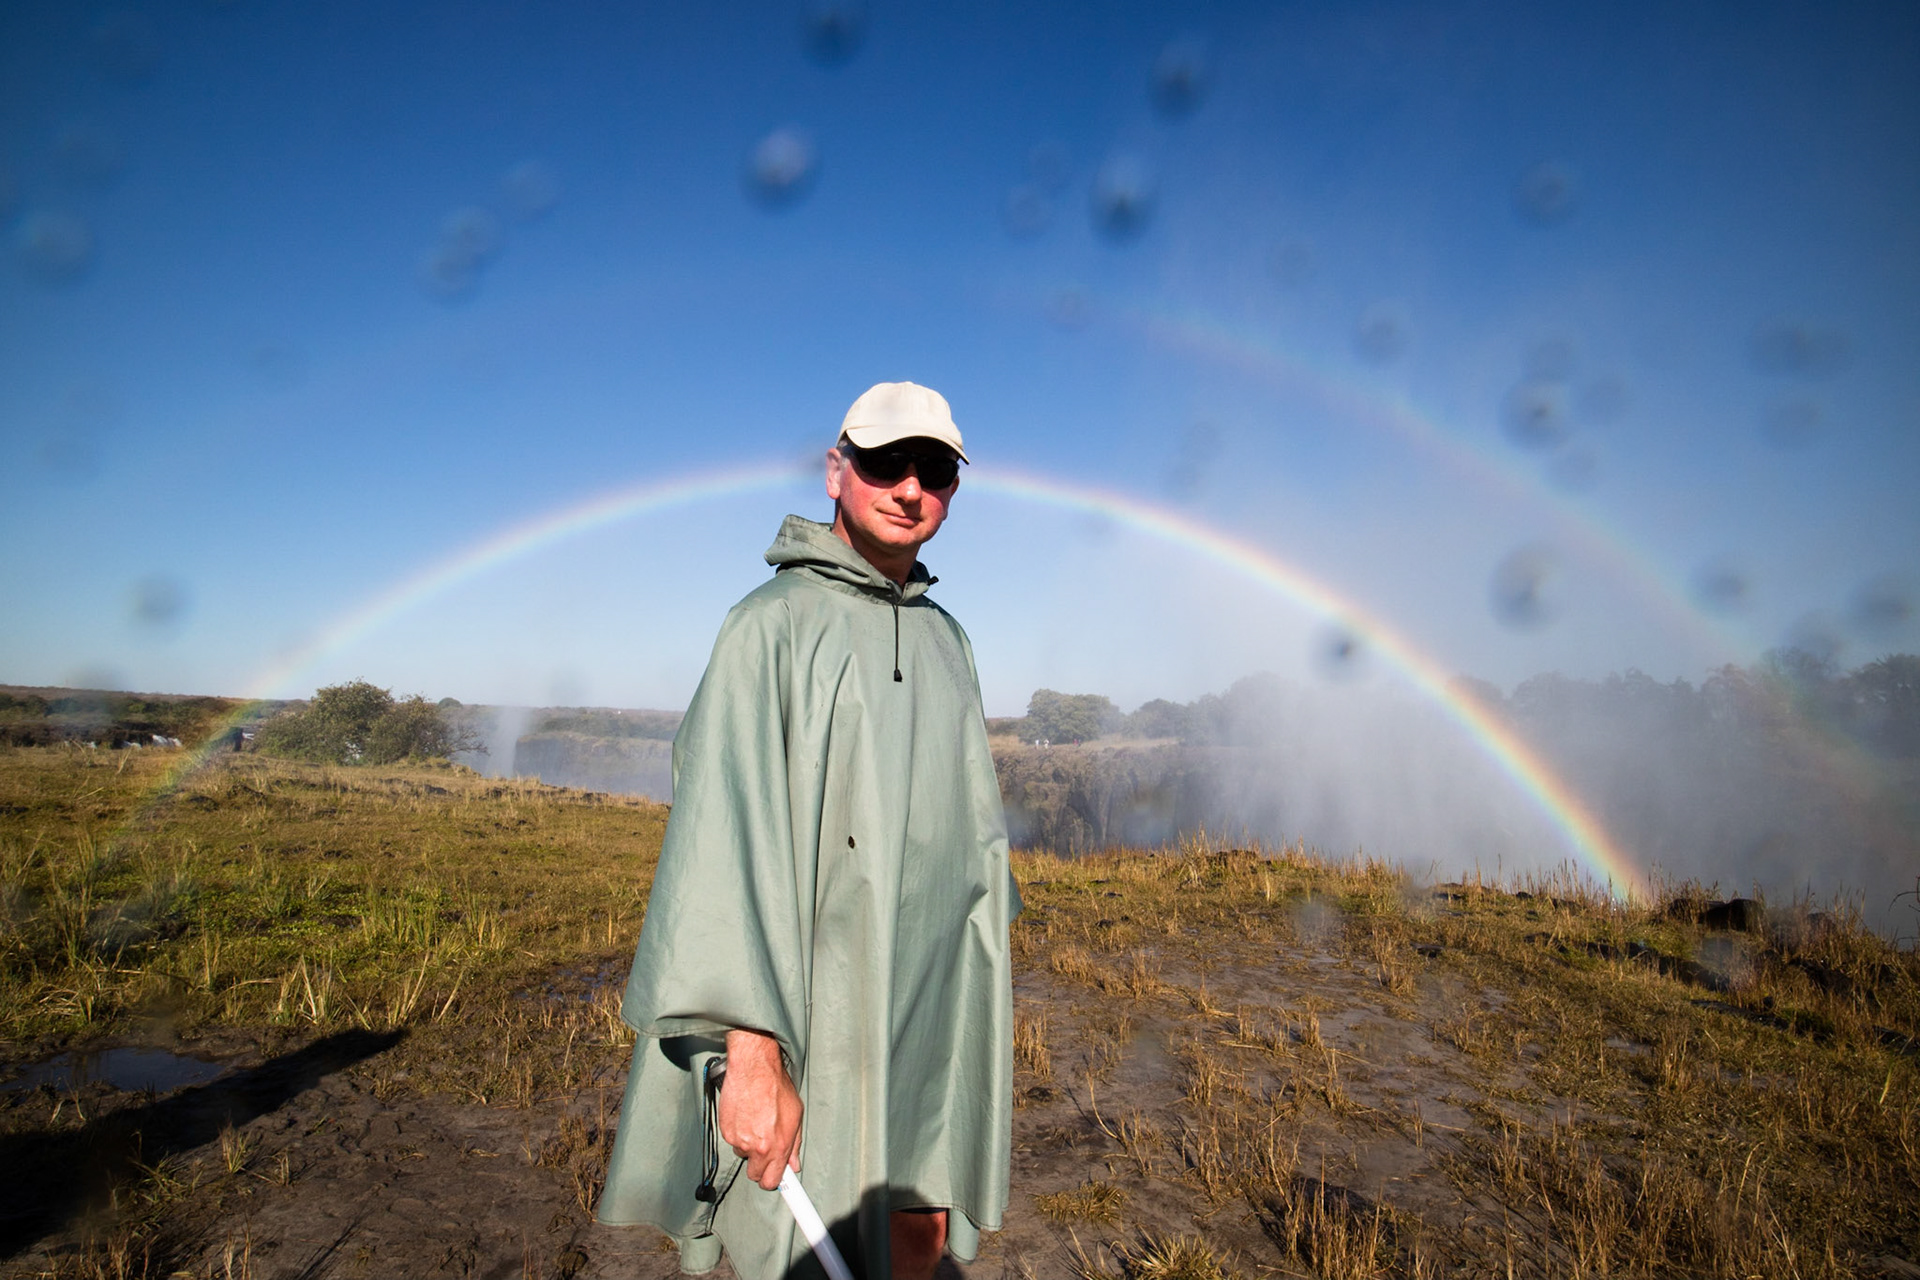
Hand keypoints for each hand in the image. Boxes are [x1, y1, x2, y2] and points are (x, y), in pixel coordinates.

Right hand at [718, 1028, 802, 1190]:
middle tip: (766, 1149)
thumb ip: (794, 1145)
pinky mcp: (726, 1130)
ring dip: (749, 1146)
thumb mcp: (795, 1117)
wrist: (754, 1069)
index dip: (773, 1183)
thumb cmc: (777, 1087)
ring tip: (756, 1122)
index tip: (776, 1185)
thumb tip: (793, 1164)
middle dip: (761, 1166)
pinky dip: (738, 1132)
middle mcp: (757, 1147)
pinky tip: (746, 1115)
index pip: (771, 1182)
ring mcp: (739, 1139)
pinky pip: (733, 1140)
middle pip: (755, 1174)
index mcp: (777, 1146)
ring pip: (743, 1154)